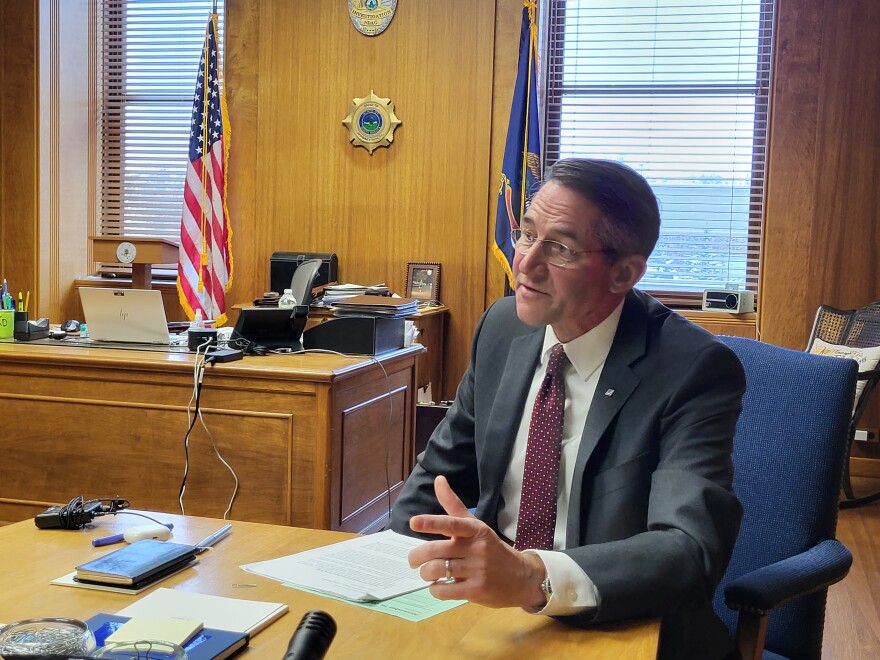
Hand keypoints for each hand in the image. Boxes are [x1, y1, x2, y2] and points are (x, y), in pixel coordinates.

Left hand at [407, 475, 545, 609]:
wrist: (522, 577)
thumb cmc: (492, 549)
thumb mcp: (476, 526)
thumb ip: (454, 505)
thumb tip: (438, 479)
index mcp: (475, 530)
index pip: (451, 524)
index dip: (431, 523)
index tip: (414, 522)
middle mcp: (476, 548)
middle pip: (436, 551)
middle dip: (416, 557)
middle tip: (413, 561)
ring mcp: (477, 570)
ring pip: (437, 571)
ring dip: (426, 574)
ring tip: (428, 573)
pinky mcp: (476, 591)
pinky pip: (444, 590)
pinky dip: (435, 589)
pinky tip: (439, 585)